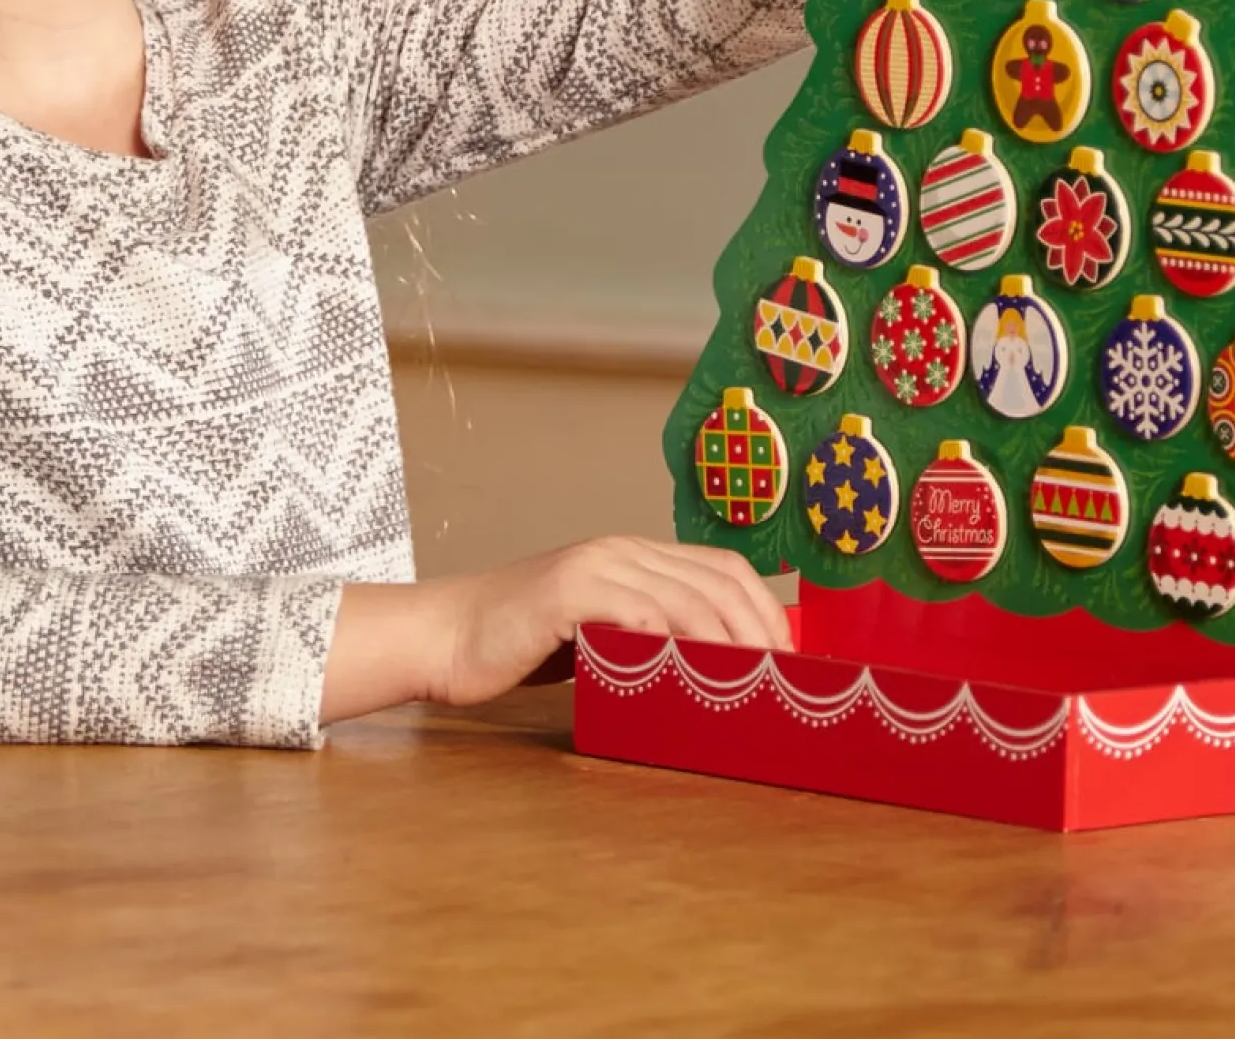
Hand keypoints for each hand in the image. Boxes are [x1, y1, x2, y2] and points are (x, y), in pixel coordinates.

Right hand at [319, 538, 792, 725]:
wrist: (446, 637)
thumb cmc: (521, 646)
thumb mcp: (599, 635)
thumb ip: (647, 638)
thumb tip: (716, 677)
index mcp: (633, 554)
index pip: (723, 569)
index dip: (765, 611)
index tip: (789, 660)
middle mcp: (619, 549)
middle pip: (717, 581)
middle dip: (761, 631)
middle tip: (782, 681)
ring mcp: (593, 566)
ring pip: (685, 597)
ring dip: (727, 644)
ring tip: (748, 684)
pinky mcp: (564, 592)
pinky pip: (634, 611)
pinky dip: (669, 640)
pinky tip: (685, 671)